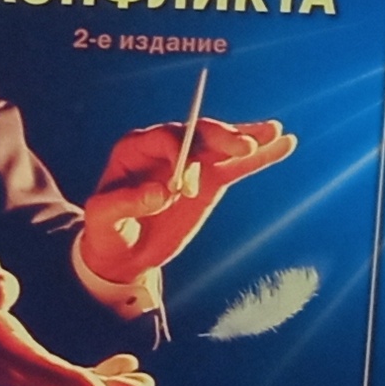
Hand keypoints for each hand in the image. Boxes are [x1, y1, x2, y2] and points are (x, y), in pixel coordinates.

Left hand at [73, 116, 295, 286]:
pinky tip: (283, 143)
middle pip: (198, 133)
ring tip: (273, 131)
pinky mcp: (209, 181)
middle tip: (242, 147)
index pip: (165, 137)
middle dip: (221, 137)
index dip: (179, 154)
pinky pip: (236, 165)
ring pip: (221, 144)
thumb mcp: (102, 219)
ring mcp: (191, 162)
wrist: (121, 254)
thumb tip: (163, 191)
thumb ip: (126, 203)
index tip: (182, 186)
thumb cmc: (106, 232)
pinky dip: (259, 156)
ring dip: (246, 137)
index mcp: (135, 148)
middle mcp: (165, 147)